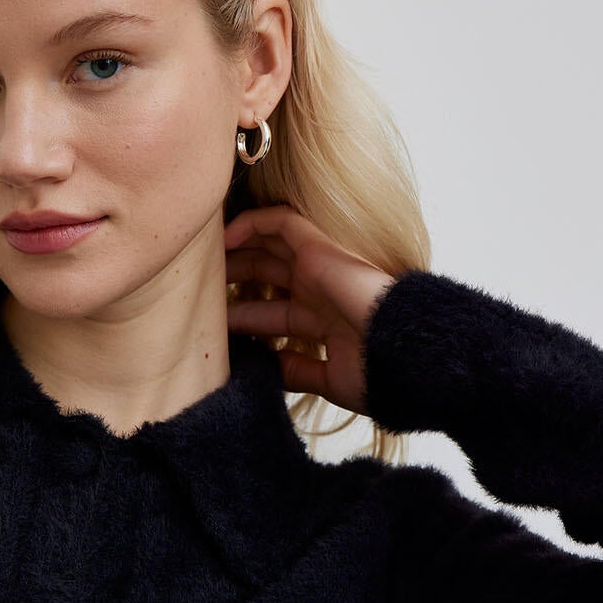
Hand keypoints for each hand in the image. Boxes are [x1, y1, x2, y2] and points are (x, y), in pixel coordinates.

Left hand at [221, 204, 397, 416]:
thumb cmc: (380, 373)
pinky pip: (281, 222)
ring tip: (202, 259)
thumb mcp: (330, 380)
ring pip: (268, 247)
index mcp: (323, 322)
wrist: (405, 356)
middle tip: (197, 289)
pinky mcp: (320, 250)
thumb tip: (268, 370)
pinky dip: (251, 224)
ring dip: (235, 251)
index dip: (243, 318)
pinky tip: (225, 238)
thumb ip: (298, 372)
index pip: (273, 313)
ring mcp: (320, 269)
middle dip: (233, 280)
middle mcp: (319, 291)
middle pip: (266, 276)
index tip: (211, 330)